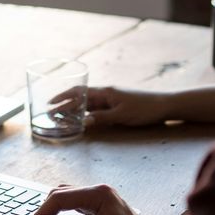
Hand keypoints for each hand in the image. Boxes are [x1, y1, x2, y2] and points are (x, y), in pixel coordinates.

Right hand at [25, 184, 160, 214]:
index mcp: (98, 193)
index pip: (60, 198)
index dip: (42, 214)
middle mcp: (99, 191)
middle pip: (61, 195)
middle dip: (46, 214)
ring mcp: (101, 199)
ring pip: (68, 200)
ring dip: (54, 214)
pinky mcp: (102, 209)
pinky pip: (76, 206)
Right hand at [50, 86, 170, 127]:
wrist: (164, 106)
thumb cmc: (144, 109)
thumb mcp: (122, 115)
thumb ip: (102, 118)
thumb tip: (83, 122)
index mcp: (105, 92)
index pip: (78, 92)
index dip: (63, 97)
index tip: (50, 103)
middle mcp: (106, 94)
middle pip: (80, 98)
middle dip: (64, 105)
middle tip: (50, 114)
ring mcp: (111, 99)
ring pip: (87, 104)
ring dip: (74, 110)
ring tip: (61, 118)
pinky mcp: (117, 106)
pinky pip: (97, 109)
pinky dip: (86, 114)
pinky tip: (81, 120)